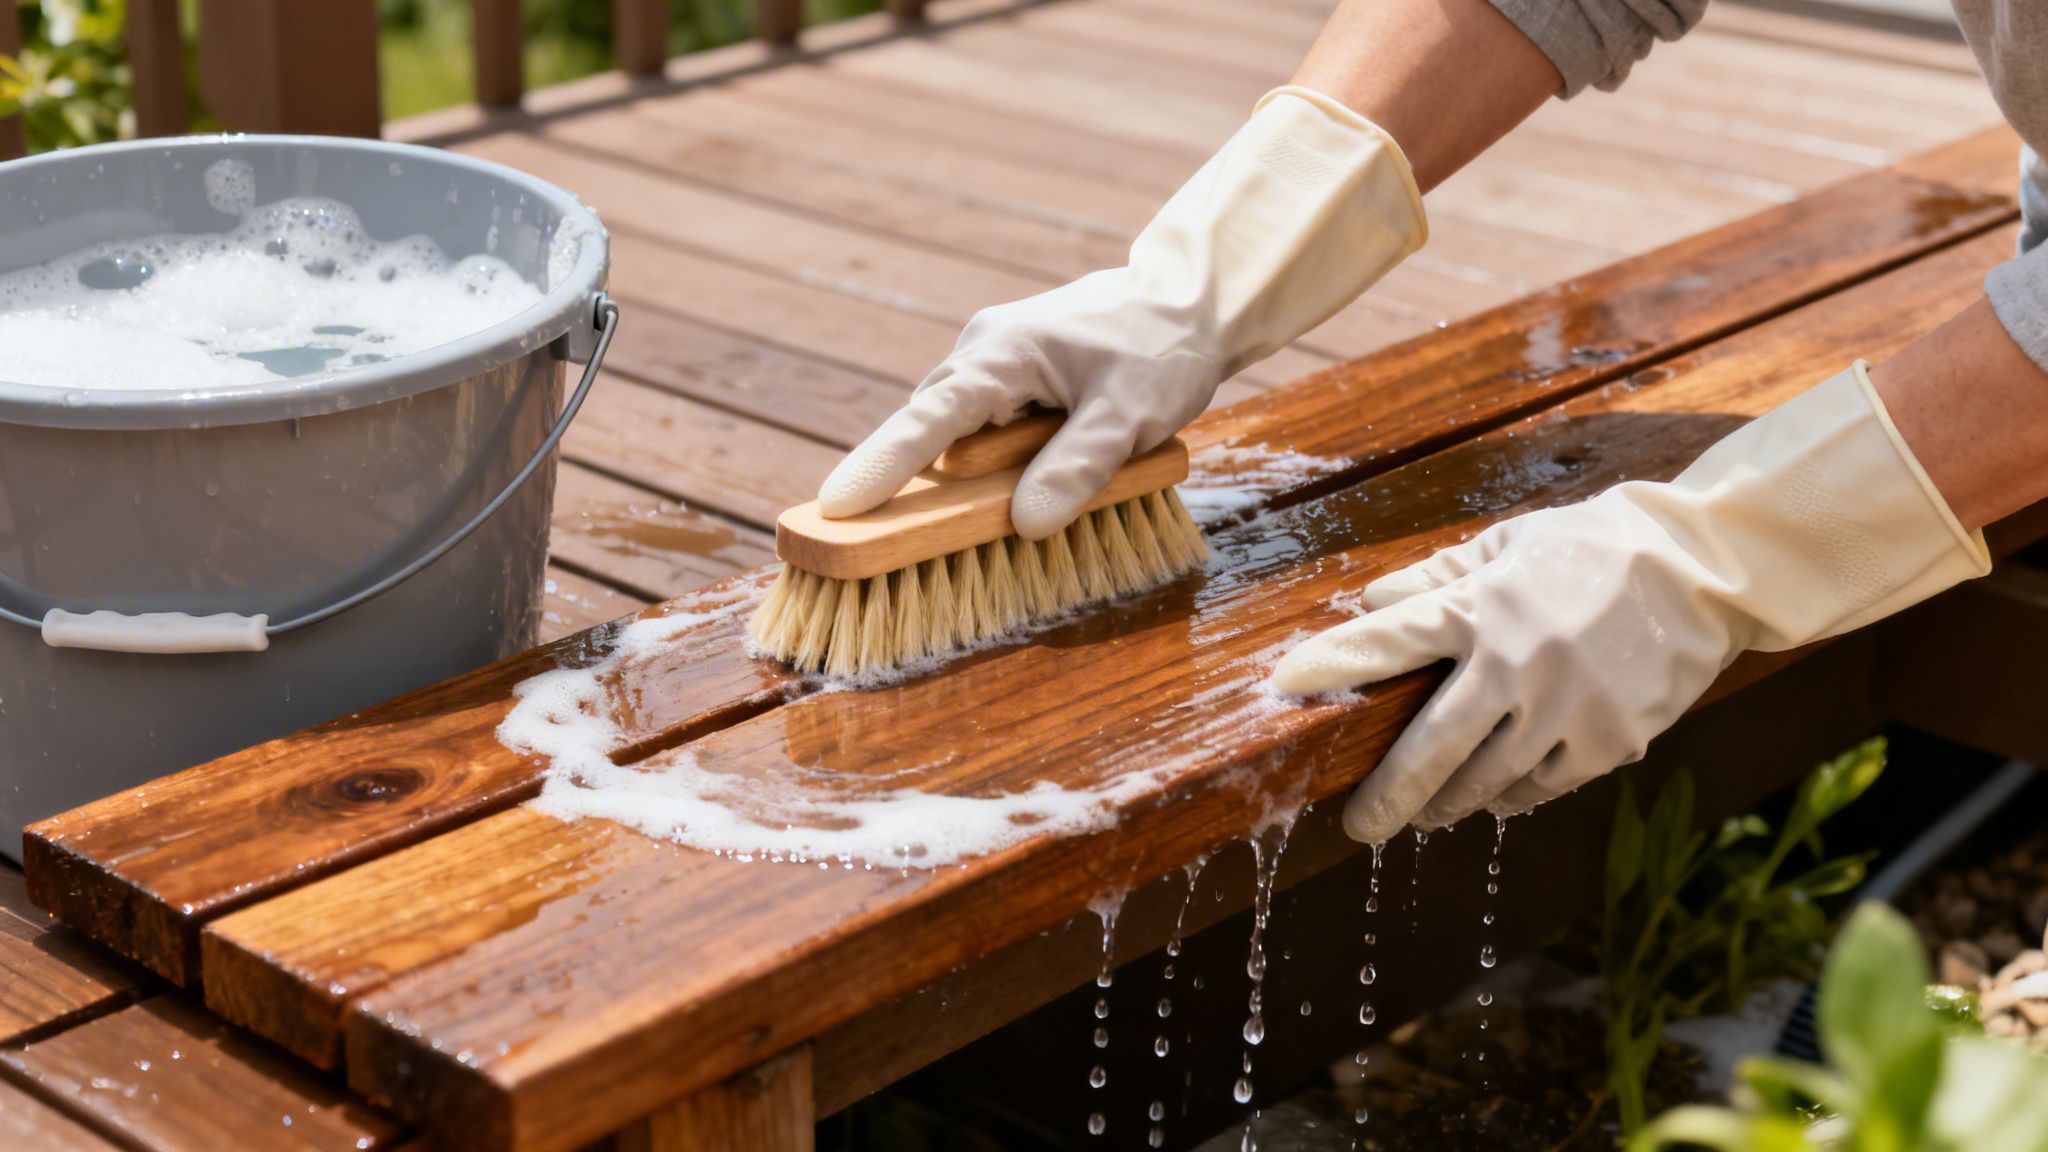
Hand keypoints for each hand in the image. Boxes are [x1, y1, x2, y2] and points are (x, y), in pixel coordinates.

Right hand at [817, 86, 1425, 539]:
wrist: (1188, 301)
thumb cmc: (1162, 348)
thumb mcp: (1132, 413)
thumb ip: (1078, 466)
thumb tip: (1023, 525)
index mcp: (1002, 354)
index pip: (928, 420)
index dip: (883, 466)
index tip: (836, 507)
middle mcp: (979, 356)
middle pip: (928, 434)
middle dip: (912, 490)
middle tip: (898, 546)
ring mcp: (987, 369)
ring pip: (953, 440)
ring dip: (969, 484)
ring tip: (1001, 512)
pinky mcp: (1003, 385)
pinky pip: (977, 436)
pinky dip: (991, 471)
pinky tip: (1028, 487)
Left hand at [1270, 363, 1989, 843]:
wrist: (1702, 571)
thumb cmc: (1590, 552)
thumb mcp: (1507, 546)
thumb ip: (1436, 581)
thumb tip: (1371, 606)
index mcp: (1483, 606)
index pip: (1388, 642)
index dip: (1333, 665)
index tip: (1285, 687)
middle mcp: (1517, 663)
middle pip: (1430, 751)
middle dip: (1385, 798)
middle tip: (1357, 826)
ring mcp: (1567, 710)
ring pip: (1485, 783)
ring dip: (1447, 804)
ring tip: (1425, 814)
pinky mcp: (1610, 741)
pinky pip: (1541, 787)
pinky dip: (1510, 794)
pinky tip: (1494, 793)